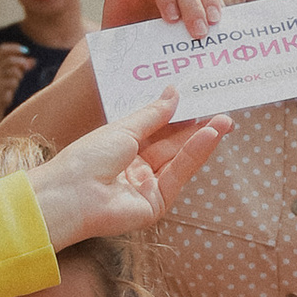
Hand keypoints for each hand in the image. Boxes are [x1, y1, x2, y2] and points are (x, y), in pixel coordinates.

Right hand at [0, 40, 33, 115]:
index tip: (26, 51)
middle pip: (10, 59)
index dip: (14, 48)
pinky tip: (11, 88)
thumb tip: (34, 61)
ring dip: (18, 75)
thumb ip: (22, 66)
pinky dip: (15, 84)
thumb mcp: (14, 73)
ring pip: (13, 71)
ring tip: (16, 80)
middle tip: (27, 67)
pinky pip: (12, 81)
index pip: (2, 49)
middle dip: (21, 62)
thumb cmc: (5, 85)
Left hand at [32, 91, 227, 249]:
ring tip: (225, 121)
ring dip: (201, 141)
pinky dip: (194, 156)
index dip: (178, 116)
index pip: (157, 130)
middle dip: (197, 129)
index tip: (200, 101)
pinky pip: (178, 176)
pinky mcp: (156, 204)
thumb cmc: (87, 158)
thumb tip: (174, 92)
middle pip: (171, 146)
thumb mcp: (124, 128)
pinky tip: (208, 137)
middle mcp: (135, 169)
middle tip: (223, 110)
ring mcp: (146, 187)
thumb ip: (153, 113)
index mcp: (122, 149)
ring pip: (178, 161)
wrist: (71, 195)